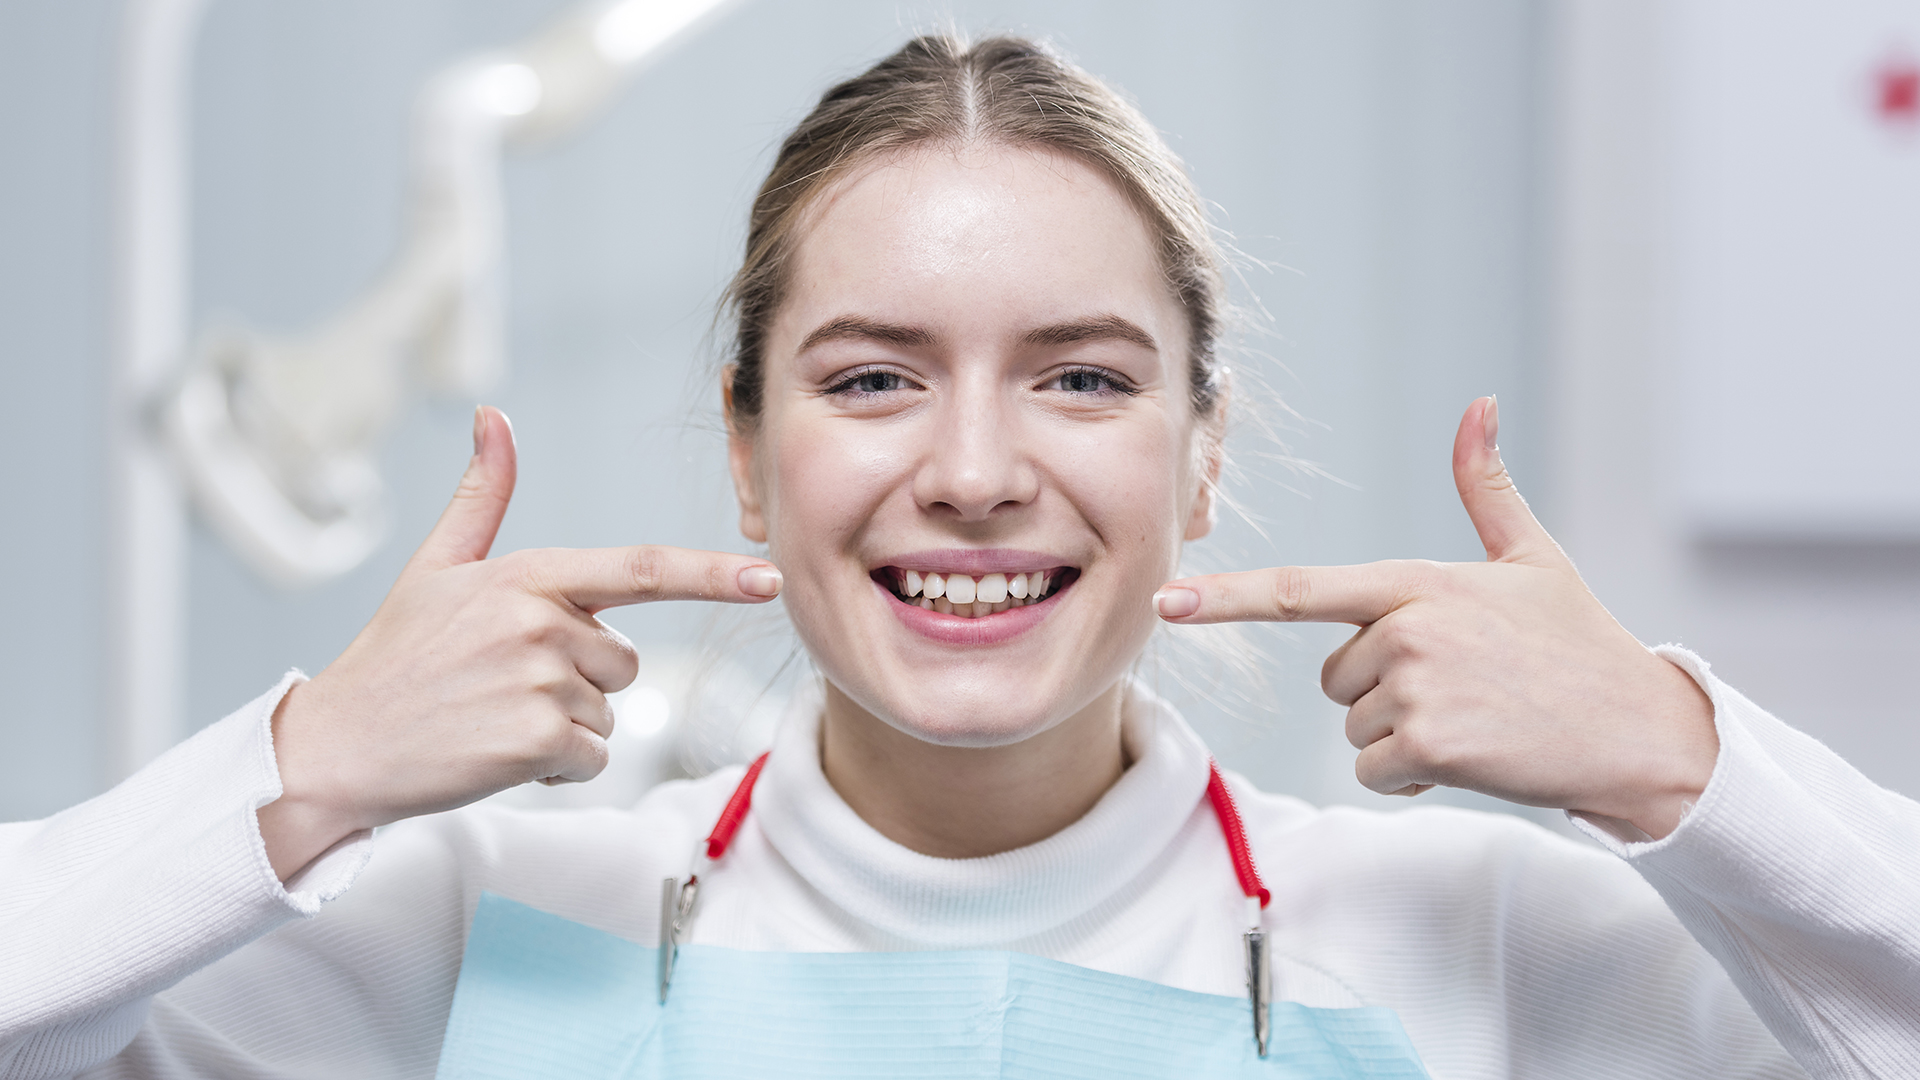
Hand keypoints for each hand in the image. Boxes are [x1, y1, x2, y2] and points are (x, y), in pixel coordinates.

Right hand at [257, 407, 783, 879]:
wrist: (336, 747)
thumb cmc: (393, 659)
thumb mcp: (435, 567)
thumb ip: (480, 496)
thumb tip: (493, 416)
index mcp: (527, 574)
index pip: (642, 569)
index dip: (714, 574)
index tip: (770, 580)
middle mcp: (539, 620)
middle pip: (624, 661)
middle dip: (580, 681)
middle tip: (502, 686)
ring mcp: (540, 681)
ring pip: (608, 713)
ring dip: (563, 728)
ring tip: (491, 718)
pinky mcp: (537, 740)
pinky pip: (591, 758)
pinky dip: (555, 767)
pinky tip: (495, 753)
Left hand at [1154, 397, 1714, 839]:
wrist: (1638, 731)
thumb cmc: (1579, 644)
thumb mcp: (1532, 558)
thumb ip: (1486, 488)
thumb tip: (1479, 405)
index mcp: (1417, 583)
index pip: (1302, 590)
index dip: (1229, 596)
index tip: (1168, 603)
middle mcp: (1406, 629)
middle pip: (1335, 677)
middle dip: (1383, 691)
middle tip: (1461, 687)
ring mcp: (1415, 689)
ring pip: (1354, 726)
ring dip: (1400, 736)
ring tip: (1473, 718)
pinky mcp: (1427, 747)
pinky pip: (1373, 769)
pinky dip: (1410, 775)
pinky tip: (1469, 757)